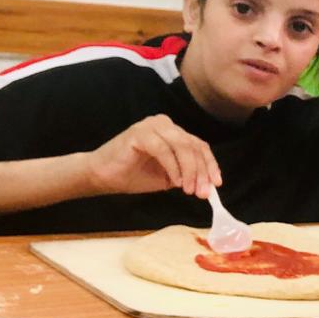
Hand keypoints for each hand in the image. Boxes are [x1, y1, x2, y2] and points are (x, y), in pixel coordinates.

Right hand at [86, 115, 221, 198]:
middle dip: (201, 172)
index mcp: (173, 132)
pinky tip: (175, 182)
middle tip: (203, 193)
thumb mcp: (168, 177)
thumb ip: (187, 175)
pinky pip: (164, 150)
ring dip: (190, 171)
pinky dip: (173, 167)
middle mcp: (165, 125)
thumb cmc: (134, 175)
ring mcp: (152, 126)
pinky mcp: (139, 133)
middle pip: (193, 146)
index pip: (199, 146)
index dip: (210, 165)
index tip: (217, 184)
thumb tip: (209, 185)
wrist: (102, 176)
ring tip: (189, 190)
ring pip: (182, 147)